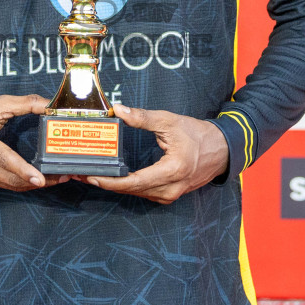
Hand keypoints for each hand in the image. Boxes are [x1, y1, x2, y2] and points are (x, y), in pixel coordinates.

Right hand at [0, 94, 51, 190]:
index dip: (22, 170)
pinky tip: (31, 180)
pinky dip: (17, 184)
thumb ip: (23, 103)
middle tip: (60, 178)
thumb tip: (49, 104)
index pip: (2, 157)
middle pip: (7, 177)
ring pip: (6, 185)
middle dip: (35, 181)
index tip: (40, 178)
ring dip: (29, 185)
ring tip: (53, 180)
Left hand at [85, 104, 229, 203]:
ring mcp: (171, 195)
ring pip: (137, 194)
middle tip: (83, 175)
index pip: (134, 182)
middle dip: (106, 183)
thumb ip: (142, 117)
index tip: (92, 176)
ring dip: (115, 186)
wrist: (222, 150)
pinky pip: (144, 193)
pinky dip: (128, 186)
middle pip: (132, 190)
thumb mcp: (169, 121)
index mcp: (172, 171)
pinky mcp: (170, 194)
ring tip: (94, 176)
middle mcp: (171, 188)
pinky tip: (114, 178)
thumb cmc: (198, 135)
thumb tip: (118, 110)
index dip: (111, 181)